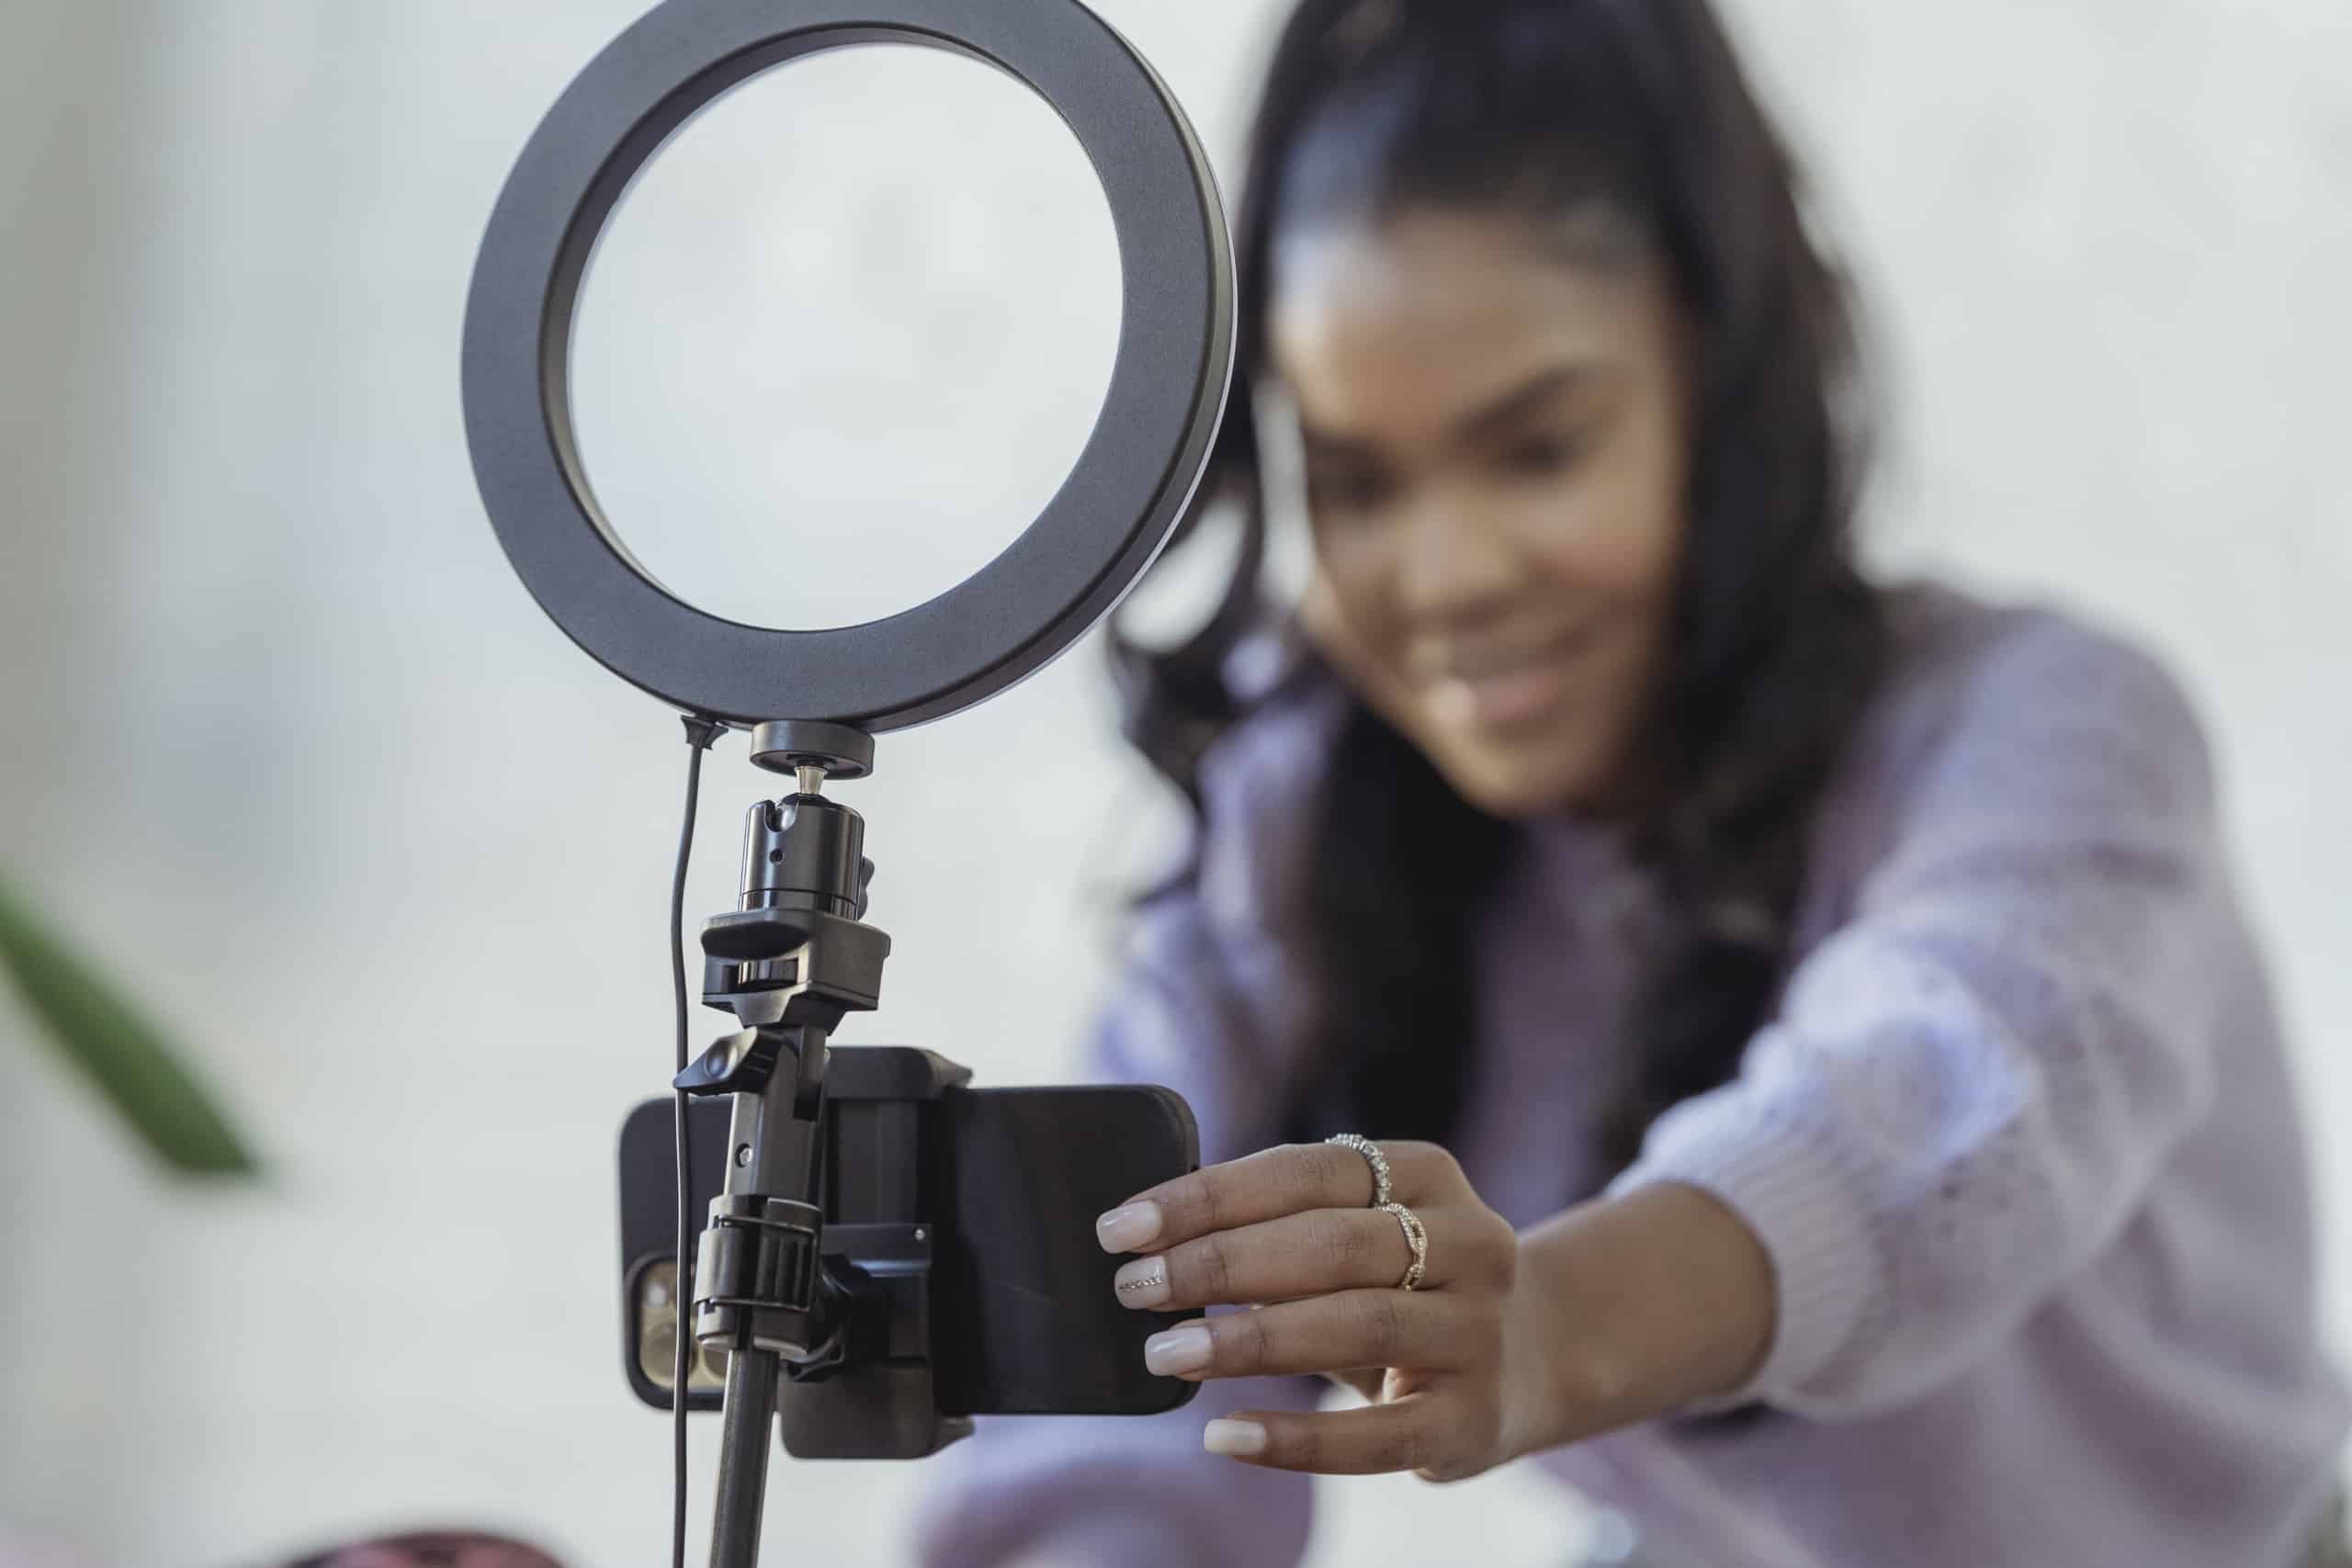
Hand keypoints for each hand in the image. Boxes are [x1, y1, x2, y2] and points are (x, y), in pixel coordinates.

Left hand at [1093, 1139, 1543, 1481]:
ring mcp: (1478, 1332)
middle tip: (1134, 1288)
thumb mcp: (1361, 1232)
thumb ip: (1280, 1224)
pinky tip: (1225, 1435)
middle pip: (1331, 1243)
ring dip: (1247, 1339)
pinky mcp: (1472, 1419)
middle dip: (1218, 1263)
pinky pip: (1375, 1434)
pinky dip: (1294, 1439)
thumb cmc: (1401, 1285)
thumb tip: (1148, 1239)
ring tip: (1164, 1353)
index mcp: (1428, 1174)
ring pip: (1355, 1325)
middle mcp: (1470, 1242)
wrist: (1527, 1358)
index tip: (1123, 1226)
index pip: (1305, 1171)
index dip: (1208, 1196)